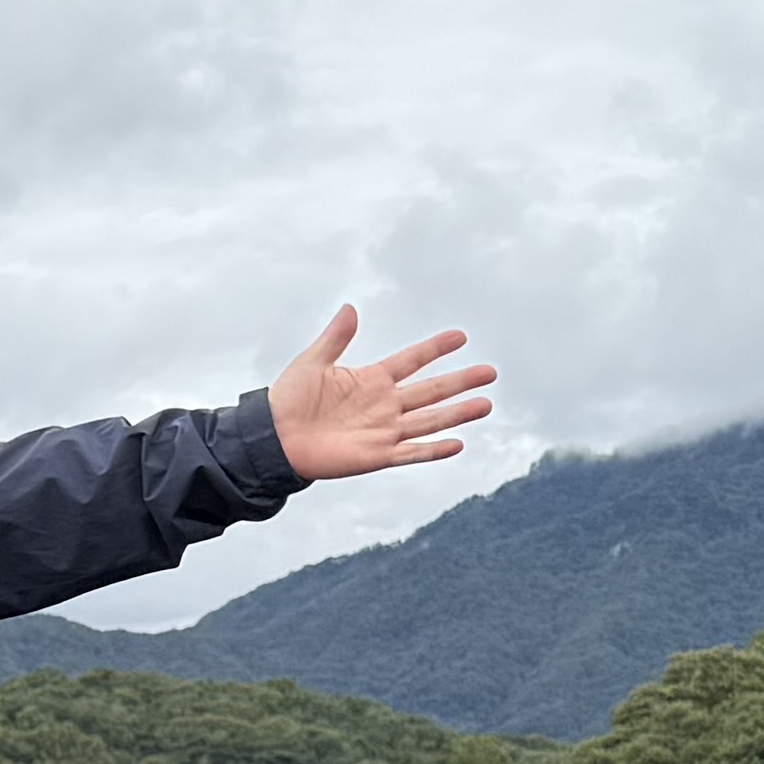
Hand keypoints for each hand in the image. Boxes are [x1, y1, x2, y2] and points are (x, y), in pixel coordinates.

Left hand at [265, 310, 497, 479]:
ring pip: (429, 420)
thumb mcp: (313, 362)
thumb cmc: (289, 399)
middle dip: (460, 381)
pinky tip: (458, 442)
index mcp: (371, 379)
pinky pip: (411, 453)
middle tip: (489, 372)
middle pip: (431, 390)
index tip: (460, 336)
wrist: (273, 437)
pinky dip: (433, 450)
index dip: (435, 349)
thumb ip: (336, 338)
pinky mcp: (376, 455)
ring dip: (457, 413)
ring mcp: (383, 430)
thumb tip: (351, 308)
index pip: (412, 360)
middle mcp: (384, 404)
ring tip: (486, 404)